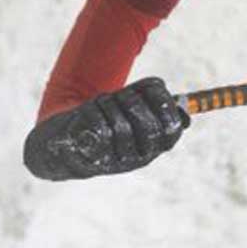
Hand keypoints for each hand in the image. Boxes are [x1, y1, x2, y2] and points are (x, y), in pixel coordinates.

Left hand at [23, 77, 190, 180]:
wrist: (60, 142)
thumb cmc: (101, 121)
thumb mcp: (131, 111)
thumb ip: (158, 106)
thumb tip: (185, 113)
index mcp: (150, 149)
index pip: (170, 131)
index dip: (165, 105)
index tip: (151, 87)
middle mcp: (135, 159)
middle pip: (149, 127)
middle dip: (133, 100)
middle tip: (123, 92)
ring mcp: (113, 160)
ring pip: (120, 124)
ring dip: (109, 102)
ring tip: (101, 101)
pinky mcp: (89, 156)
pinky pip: (98, 126)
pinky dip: (93, 109)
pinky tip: (87, 110)